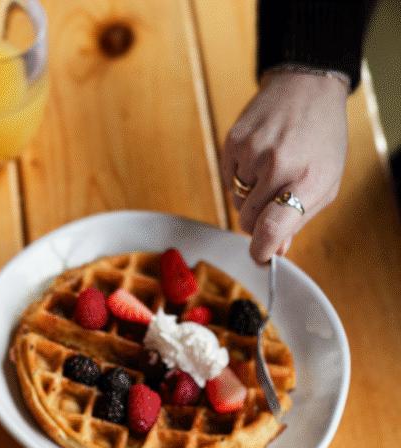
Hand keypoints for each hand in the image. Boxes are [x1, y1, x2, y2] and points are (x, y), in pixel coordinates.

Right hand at [221, 69, 348, 263]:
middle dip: (258, 219)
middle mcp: (279, 164)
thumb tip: (275, 250)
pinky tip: (257, 159)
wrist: (307, 86)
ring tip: (269, 170)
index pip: (271, 229)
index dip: (260, 251)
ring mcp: (253, 151)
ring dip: (249, 197)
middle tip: (273, 200)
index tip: (260, 257)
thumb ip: (300, 218)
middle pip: (249, 221)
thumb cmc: (320, 136)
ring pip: (236, 203)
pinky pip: (227, 182)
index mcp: (309, 177)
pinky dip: (239, 178)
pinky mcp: (233, 142)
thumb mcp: (326, 180)